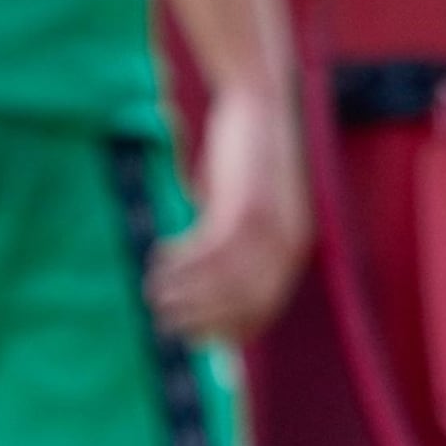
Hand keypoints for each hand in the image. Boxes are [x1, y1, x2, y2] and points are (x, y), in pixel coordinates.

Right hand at [148, 85, 309, 344]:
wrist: (259, 105)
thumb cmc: (246, 160)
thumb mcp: (245, 209)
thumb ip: (231, 245)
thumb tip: (199, 284)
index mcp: (292, 249)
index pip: (263, 310)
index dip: (226, 331)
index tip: (192, 339)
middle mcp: (287, 244)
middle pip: (240, 304)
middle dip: (198, 318)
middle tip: (163, 321)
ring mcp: (269, 227)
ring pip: (221, 282)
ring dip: (183, 293)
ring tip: (153, 294)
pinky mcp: (245, 206)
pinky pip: (207, 250)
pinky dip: (179, 261)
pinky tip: (157, 258)